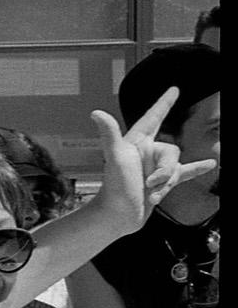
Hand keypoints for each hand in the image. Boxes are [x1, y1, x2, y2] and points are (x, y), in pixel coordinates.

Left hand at [91, 86, 218, 228]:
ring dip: (167, 183)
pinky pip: (185, 172)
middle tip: (149, 183)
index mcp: (136, 143)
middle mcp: (146, 153)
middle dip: (165, 170)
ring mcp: (154, 168)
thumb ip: (109, 134)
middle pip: (172, 151)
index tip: (174, 90)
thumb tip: (96, 113)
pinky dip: (197, 168)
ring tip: (151, 194)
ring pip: (176, 167)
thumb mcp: (115, 157)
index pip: (154, 117)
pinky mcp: (162, 183)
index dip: (164, 103)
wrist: (117, 217)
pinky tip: (211, 163)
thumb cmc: (114, 188)